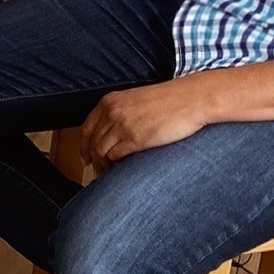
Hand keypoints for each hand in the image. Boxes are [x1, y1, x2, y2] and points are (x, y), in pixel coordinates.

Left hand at [81, 79, 213, 168]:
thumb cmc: (169, 100)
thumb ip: (120, 113)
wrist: (190, 99)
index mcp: (110, 101)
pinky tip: (121, 171)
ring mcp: (122, 125)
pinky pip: (115, 157)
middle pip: (92, 142)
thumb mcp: (136, 100)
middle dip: (93, 160)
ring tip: (111, 174)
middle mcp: (112, 112)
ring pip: (101, 152)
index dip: (84, 146)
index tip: (86, 158)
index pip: (86, 128)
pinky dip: (114, 167)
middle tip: (98, 172)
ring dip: (103, 165)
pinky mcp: (135, 139)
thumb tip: (112, 134)